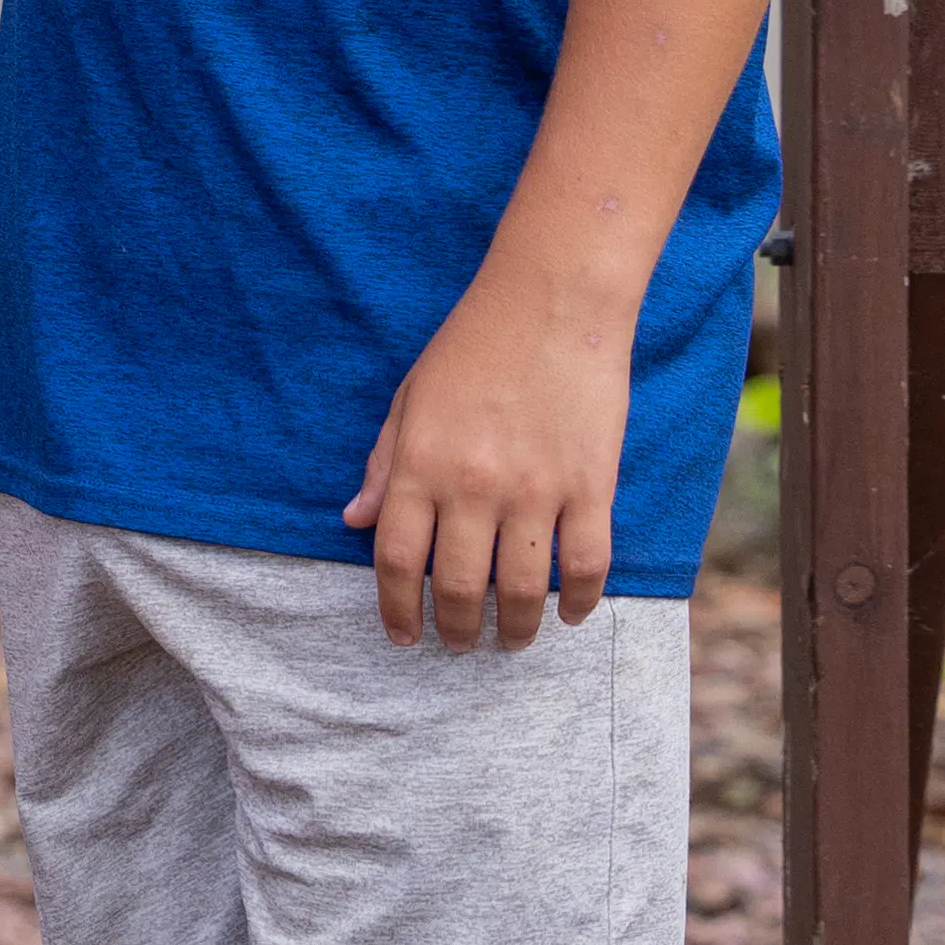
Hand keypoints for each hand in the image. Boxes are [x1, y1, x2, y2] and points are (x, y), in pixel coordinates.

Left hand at [340, 261, 630, 644]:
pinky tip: (568, 613)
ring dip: (514, 629)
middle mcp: (474, 484)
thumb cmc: (472, 343)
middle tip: (457, 644)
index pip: (396, 560)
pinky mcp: (591, 486)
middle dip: (453, 630)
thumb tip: (353, 521)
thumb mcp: (410, 396)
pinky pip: (587, 565)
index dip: (395, 609)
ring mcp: (536, 489)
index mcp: (421, 462)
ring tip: (508, 640)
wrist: (552, 299)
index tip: (401, 636)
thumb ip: (384, 463)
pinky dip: (579, 601)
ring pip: (522, 590)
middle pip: (458, 586)